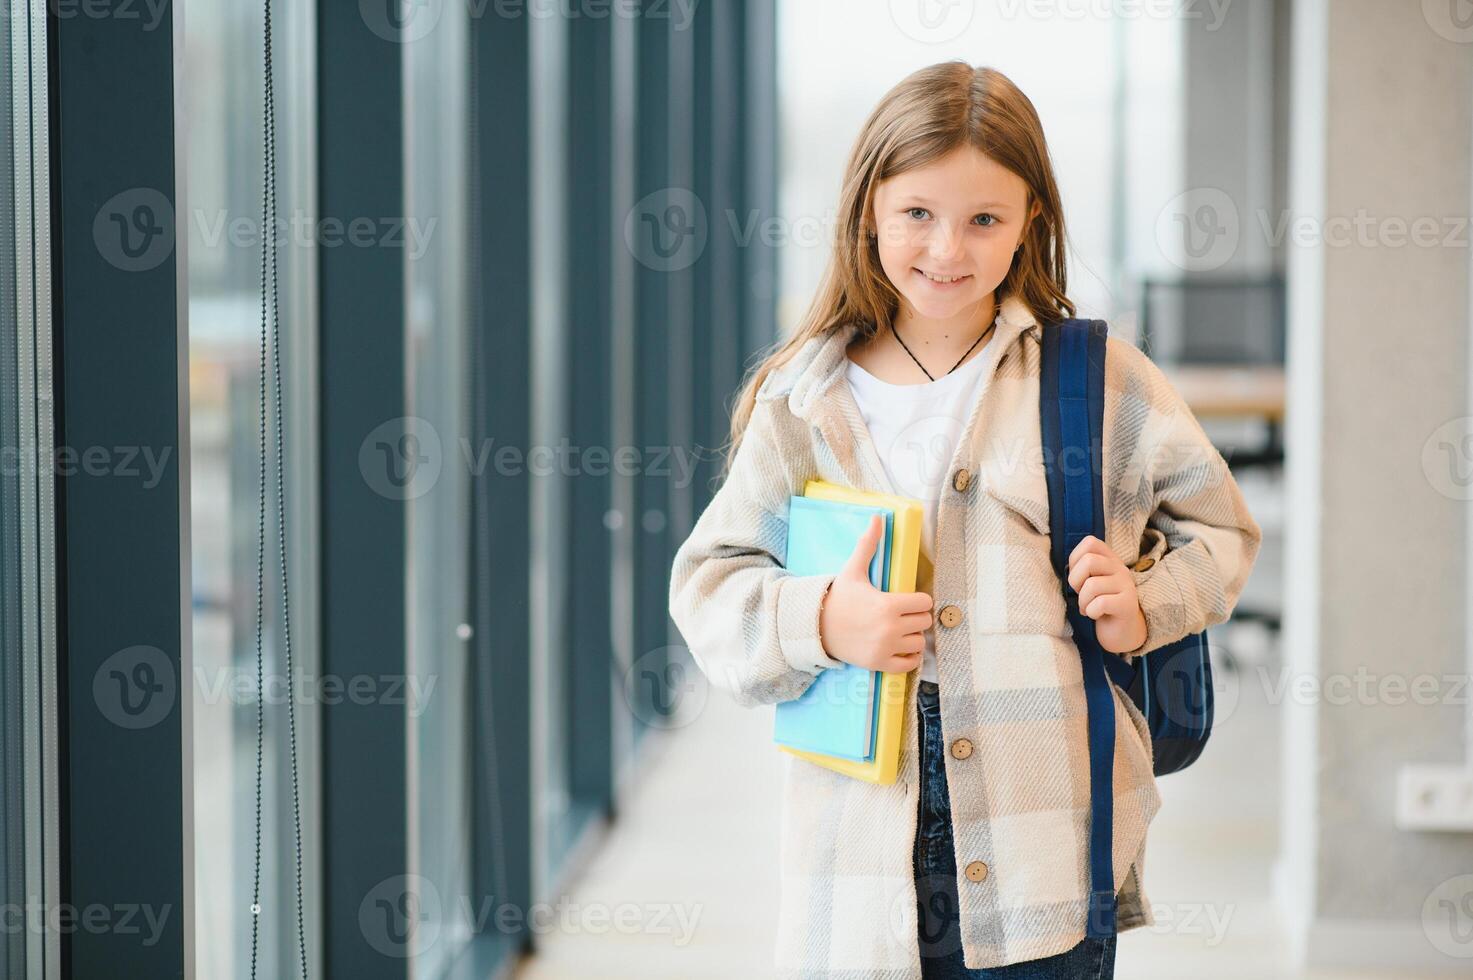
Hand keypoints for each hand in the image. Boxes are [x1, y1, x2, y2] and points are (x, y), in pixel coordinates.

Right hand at [818, 514, 933, 671]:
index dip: (918, 599)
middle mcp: (890, 628)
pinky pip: (909, 664)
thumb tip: (877, 517)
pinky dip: (909, 657)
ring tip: (900, 630)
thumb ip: (868, 545)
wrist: (816, 627)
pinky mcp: (880, 664)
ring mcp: (885, 648)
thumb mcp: (853, 571)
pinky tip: (899, 646)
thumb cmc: (838, 598)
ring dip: (913, 637)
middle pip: (924, 622)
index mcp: (888, 605)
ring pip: (919, 644)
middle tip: (903, 614)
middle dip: (916, 617)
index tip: (908, 599)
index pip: (925, 603)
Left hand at [1066, 535, 1146, 654]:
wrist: (1120, 632)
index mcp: (1110, 559)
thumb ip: (1081, 569)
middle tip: (1080, 595)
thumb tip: (1067, 567)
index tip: (1078, 578)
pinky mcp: (1128, 604)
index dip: (1075, 560)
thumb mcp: (1088, 582)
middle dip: (1075, 581)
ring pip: (1092, 585)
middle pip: (1089, 561)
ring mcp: (1127, 585)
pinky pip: (1100, 603)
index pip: (1090, 542)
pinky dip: (1091, 612)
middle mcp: (1120, 568)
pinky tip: (1096, 615)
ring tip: (1087, 608)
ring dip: (1083, 601)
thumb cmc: (1099, 605)